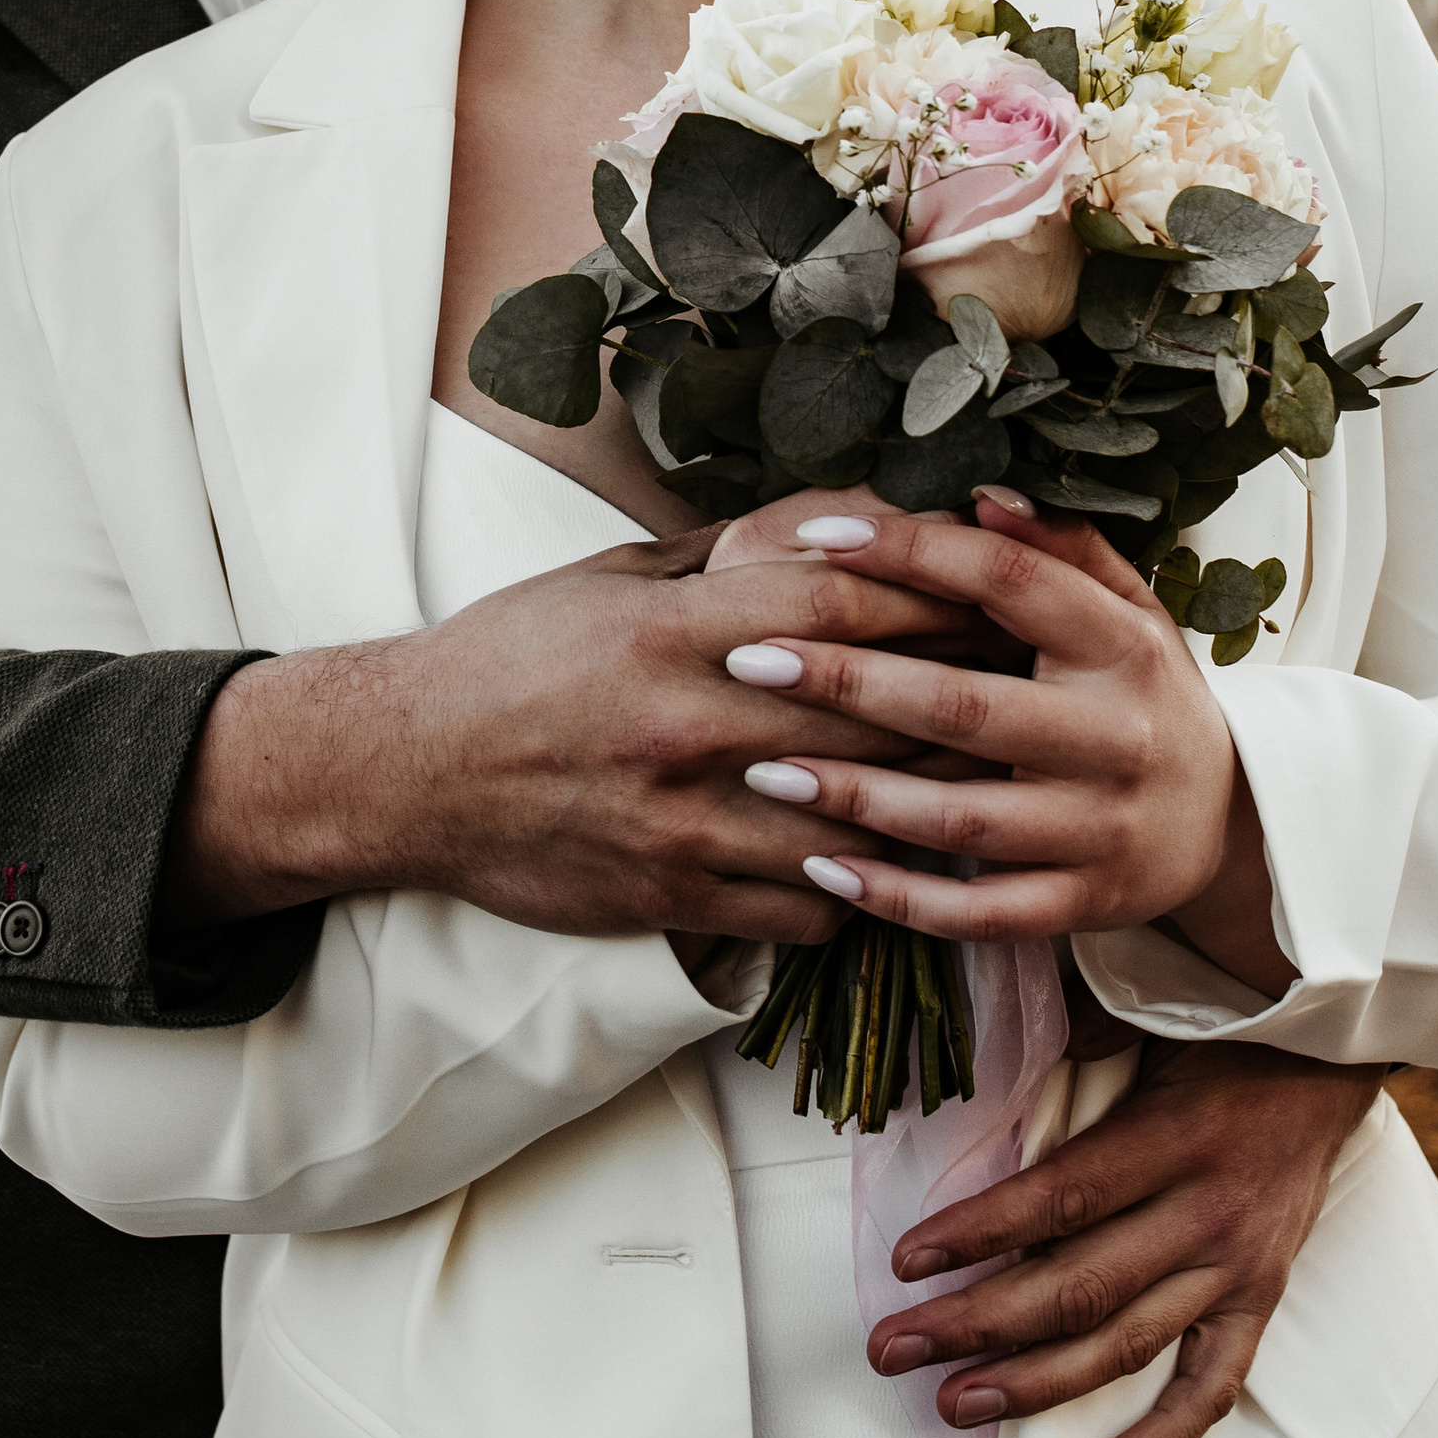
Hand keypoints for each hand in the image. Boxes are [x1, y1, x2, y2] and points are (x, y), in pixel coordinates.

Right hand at [164, 535, 978, 944]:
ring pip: (856, 826)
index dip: (935, 599)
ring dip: (934, 811)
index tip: (997, 598)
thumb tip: (833, 528)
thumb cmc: (513, 656)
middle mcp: (688, 725)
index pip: (843, 607)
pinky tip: (895, 872)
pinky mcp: (672, 899)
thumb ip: (727, 560)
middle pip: (874, 718)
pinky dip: (862, 892)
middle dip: (965, 706)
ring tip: (998, 792)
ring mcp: (684, 822)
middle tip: (1032, 696)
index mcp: (676, 629)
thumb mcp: (615, 578)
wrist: (406, 770)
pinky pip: (805, 909)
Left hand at [719, 491, 1293, 996]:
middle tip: (752, 662)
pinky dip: (899, 896)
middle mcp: (1115, 736)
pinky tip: (824, 868)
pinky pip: (980, 911)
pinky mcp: (1084, 902)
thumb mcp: (1128, 610)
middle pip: (966, 705)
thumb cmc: (1143, 693)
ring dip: (855, 796)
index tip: (818, 536)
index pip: (1009, 581)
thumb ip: (1062, 550)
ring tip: (764, 771)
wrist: (1228, 822)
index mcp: (1121, 645)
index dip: (912, 552)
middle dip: (849, 682)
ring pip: (962, 817)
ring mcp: (1101, 829)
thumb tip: (983, 494)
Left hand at [867, 1040, 1385, 1437]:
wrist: (1328, 1066)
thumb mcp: (1154, 1017)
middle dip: (975, 1324)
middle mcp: (1206, 1213)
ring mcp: (1237, 1267)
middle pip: (1079, 1287)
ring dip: (1036, 1384)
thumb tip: (991, 1039)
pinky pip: (1213, 1387)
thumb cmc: (1220, 1036)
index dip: (982, 1232)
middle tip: (893, 1350)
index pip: (1062, 1198)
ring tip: (956, 1404)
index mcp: (1172, 1137)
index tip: (906, 1259)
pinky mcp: (1260, 1302)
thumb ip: (1078, 1035)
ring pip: (1128, 1345)